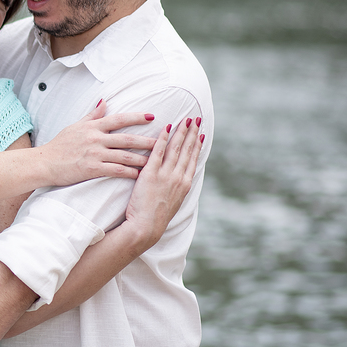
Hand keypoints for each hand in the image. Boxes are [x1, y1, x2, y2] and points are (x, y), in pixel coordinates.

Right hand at [43, 100, 158, 184]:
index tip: (152, 116)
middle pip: (127, 138)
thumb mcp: (76, 126)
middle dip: (147, 140)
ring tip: (156, 161)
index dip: (137, 117)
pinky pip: (115, 170)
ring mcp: (94, 154)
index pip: (119, 119)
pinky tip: (139, 175)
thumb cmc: (59, 145)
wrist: (44, 163)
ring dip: (142, 158)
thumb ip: (93, 114)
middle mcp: (96, 139)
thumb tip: (105, 101)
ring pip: (124, 155)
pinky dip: (129, 172)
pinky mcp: (92, 169)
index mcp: (93, 126)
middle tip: (164, 141)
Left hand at [123, 117, 203, 246]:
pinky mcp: (151, 174)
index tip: (201, 132)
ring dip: (181, 132)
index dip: (197, 144)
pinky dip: (163, 139)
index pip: (193, 158)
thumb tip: (179, 178)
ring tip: (185, 119)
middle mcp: (178, 177)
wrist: (145, 227)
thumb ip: (177, 187)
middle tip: (196, 118)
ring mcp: (166, 175)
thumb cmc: (156, 218)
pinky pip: (158, 152)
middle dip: (192, 133)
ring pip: (176, 148)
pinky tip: (166, 128)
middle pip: (187, 150)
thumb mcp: (173, 201)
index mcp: (185, 183)